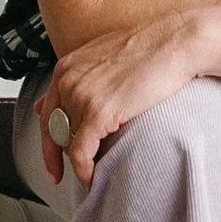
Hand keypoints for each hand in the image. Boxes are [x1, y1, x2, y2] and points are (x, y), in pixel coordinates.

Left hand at [37, 14, 214, 189]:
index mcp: (66, 67)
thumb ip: (77, 79)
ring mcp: (81, 96)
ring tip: (91, 171)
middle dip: (59, 155)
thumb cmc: (148, 50)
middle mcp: (68, 80)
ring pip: (68, 143)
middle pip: (54, 130)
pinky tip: (92, 178)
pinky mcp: (99, 112)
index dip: (47, 140)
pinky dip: (84, 171)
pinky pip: (81, 153)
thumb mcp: (103, 58)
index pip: (45, 112)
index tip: (52, 159)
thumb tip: (51, 103)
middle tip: (65, 172)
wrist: (175, 42)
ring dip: (78, 162)